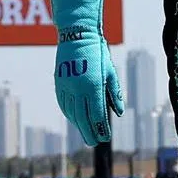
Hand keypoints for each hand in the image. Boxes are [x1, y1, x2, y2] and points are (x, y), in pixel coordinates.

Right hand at [49, 0, 123, 145]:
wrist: (77, 36)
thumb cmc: (98, 52)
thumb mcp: (110, 71)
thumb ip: (114, 93)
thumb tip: (118, 113)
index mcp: (92, 86)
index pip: (97, 114)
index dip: (101, 127)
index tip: (106, 137)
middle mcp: (78, 89)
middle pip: (83, 117)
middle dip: (90, 132)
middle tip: (95, 142)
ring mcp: (66, 87)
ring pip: (72, 113)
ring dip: (79, 126)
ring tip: (87, 134)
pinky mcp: (59, 84)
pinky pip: (64, 105)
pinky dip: (70, 115)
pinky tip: (75, 120)